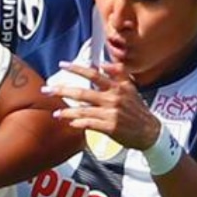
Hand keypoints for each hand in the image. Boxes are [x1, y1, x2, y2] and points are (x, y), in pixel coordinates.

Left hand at [43, 61, 161, 149]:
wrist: (150, 131)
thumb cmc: (137, 109)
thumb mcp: (131, 88)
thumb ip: (118, 73)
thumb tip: (103, 64)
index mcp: (117, 87)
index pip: (94, 75)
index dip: (77, 69)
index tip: (62, 65)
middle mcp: (113, 99)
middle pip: (82, 93)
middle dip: (62, 90)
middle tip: (47, 90)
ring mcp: (111, 114)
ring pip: (83, 111)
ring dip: (67, 111)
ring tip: (56, 113)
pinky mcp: (110, 128)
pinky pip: (89, 124)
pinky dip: (78, 123)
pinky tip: (71, 122)